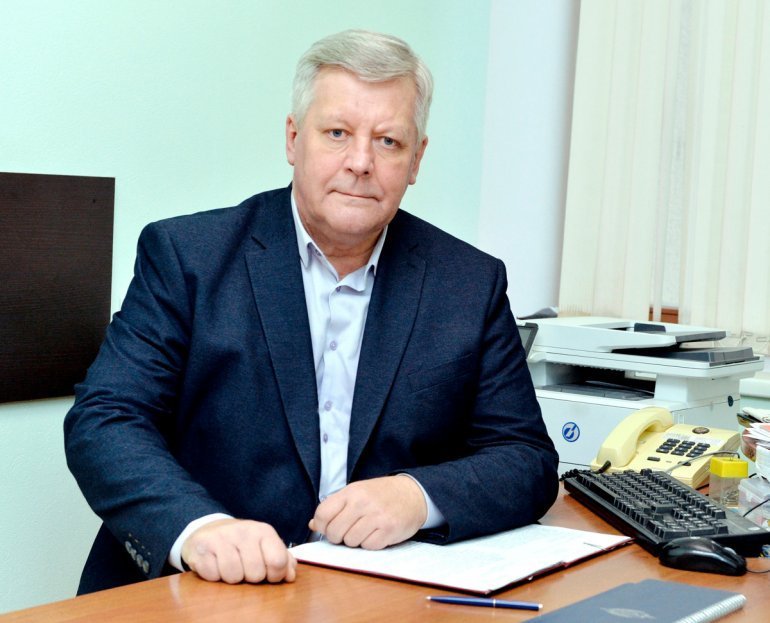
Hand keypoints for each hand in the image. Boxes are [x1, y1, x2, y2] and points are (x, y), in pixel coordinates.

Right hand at [181, 518, 296, 583]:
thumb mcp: (265, 546)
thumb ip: (282, 560)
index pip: (278, 561)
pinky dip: (215, 576)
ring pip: (234, 577)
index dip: (275, 576)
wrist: (209, 530)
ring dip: (232, 578)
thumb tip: (291, 576)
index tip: (268, 574)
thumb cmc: (242, 543)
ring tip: (230, 566)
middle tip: (245, 567)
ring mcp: (221, 537)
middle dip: (251, 577)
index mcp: (264, 531)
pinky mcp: (202, 547)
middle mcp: (244, 531)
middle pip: (256, 574)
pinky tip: (215, 564)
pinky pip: (213, 576)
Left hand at [309, 475, 426, 549]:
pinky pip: (368, 547)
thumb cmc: (381, 494)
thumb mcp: (357, 492)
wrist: (413, 493)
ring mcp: (377, 516)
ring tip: (365, 530)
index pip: (323, 514)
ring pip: (350, 542)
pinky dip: (370, 544)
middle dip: (337, 536)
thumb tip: (313, 524)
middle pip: (334, 532)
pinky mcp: (389, 530)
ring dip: (355, 540)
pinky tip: (376, 533)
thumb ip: (335, 506)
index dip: (321, 526)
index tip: (327, 527)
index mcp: (352, 491)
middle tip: (347, 530)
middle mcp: (363, 503)